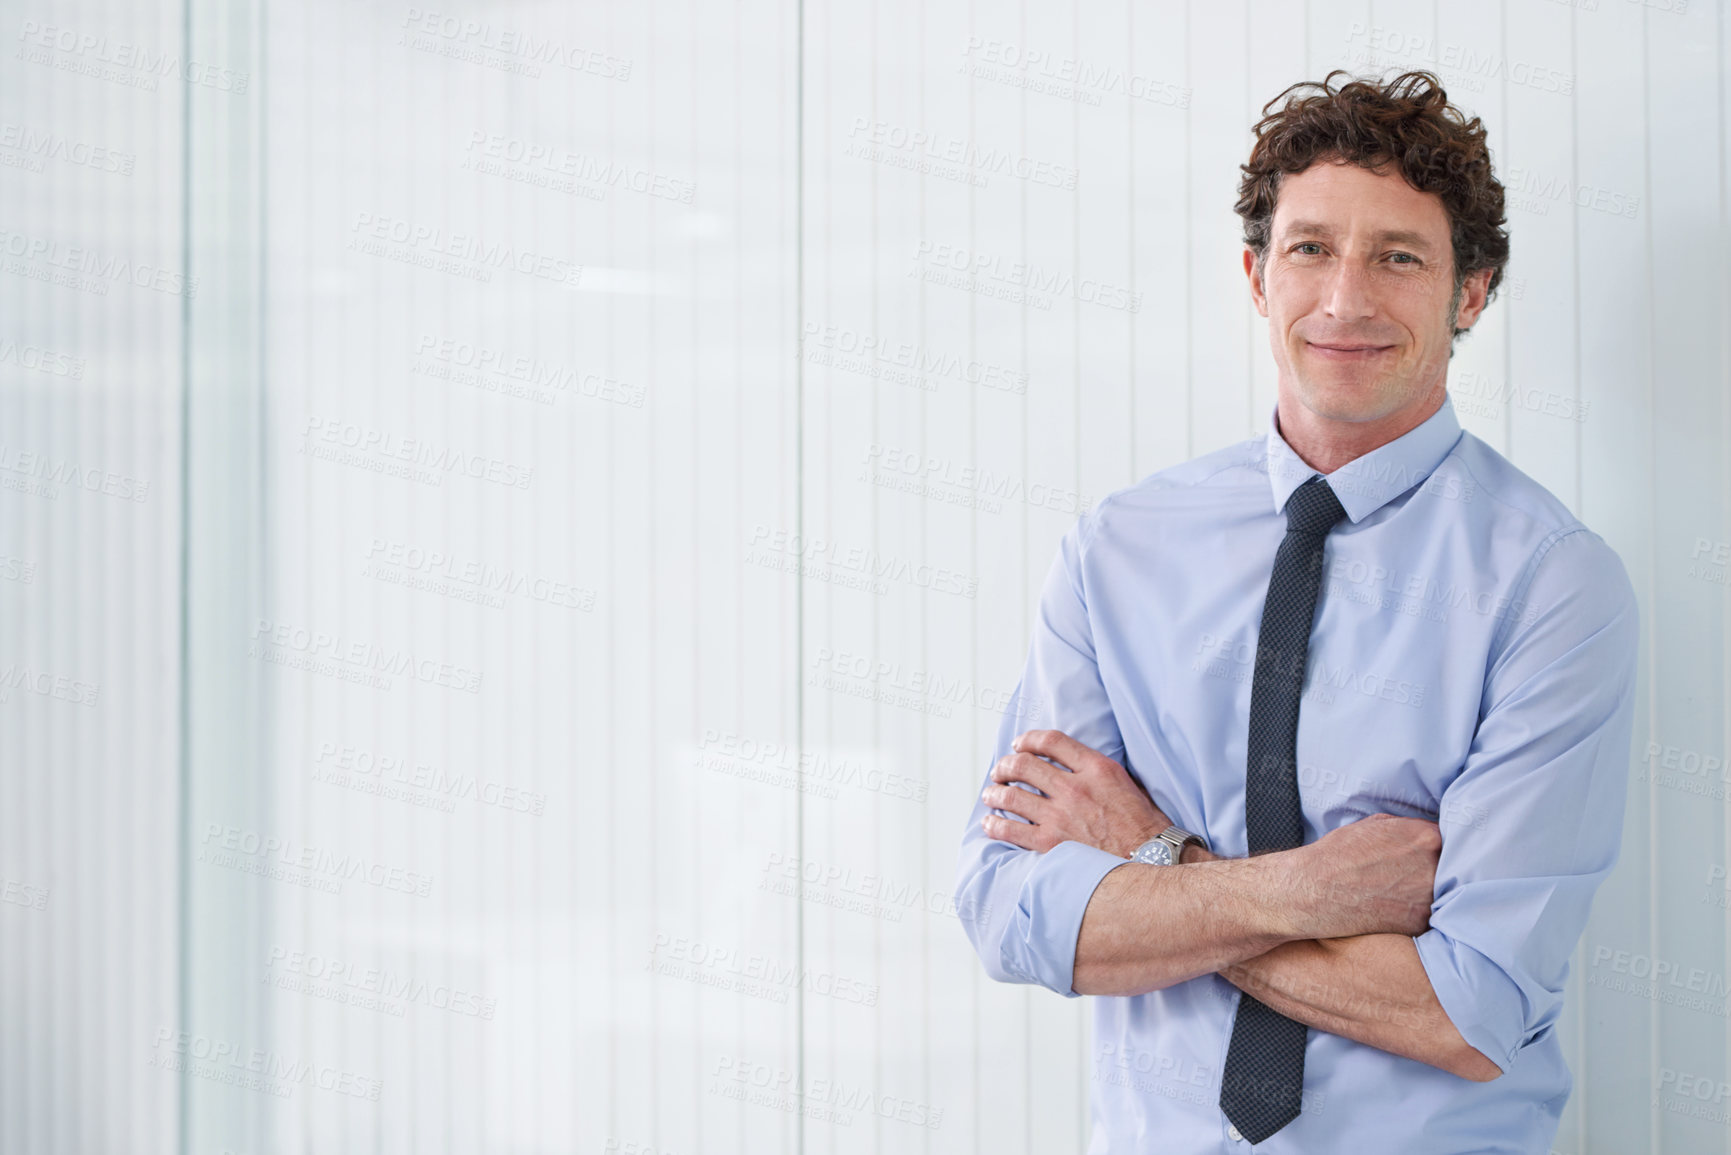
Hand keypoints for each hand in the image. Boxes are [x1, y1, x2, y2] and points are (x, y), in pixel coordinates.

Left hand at [980, 729, 1169, 857]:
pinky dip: (995, 825)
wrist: (1151, 861)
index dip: (1029, 739)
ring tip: (991, 794)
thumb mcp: (1127, 784)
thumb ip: (1098, 771)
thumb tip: (1074, 765)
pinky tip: (990, 823)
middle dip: (1006, 765)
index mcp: (1096, 768)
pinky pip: (1011, 830)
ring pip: (1012, 796)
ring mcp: (1060, 816)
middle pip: (1024, 765)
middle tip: (1000, 770)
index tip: (1019, 744)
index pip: (1051, 741)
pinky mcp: (1051, 843)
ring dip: (995, 793)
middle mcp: (1074, 788)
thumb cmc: (1144, 826)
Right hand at [1288, 814, 1441, 938]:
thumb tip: (1429, 836)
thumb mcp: (1375, 826)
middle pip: (1455, 868)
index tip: (1435, 853)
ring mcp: (1429, 898)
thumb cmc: (1338, 856)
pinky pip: (1430, 916)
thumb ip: (1410, 829)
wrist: (1312, 890)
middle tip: (1416, 873)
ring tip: (1403, 890)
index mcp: (1426, 837)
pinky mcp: (1419, 924)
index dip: (1442, 848)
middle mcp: (1434, 866)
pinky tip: (1396, 907)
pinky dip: (1418, 912)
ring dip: (1432, 892)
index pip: (1454, 841)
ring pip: (1446, 893)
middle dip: (1440, 869)